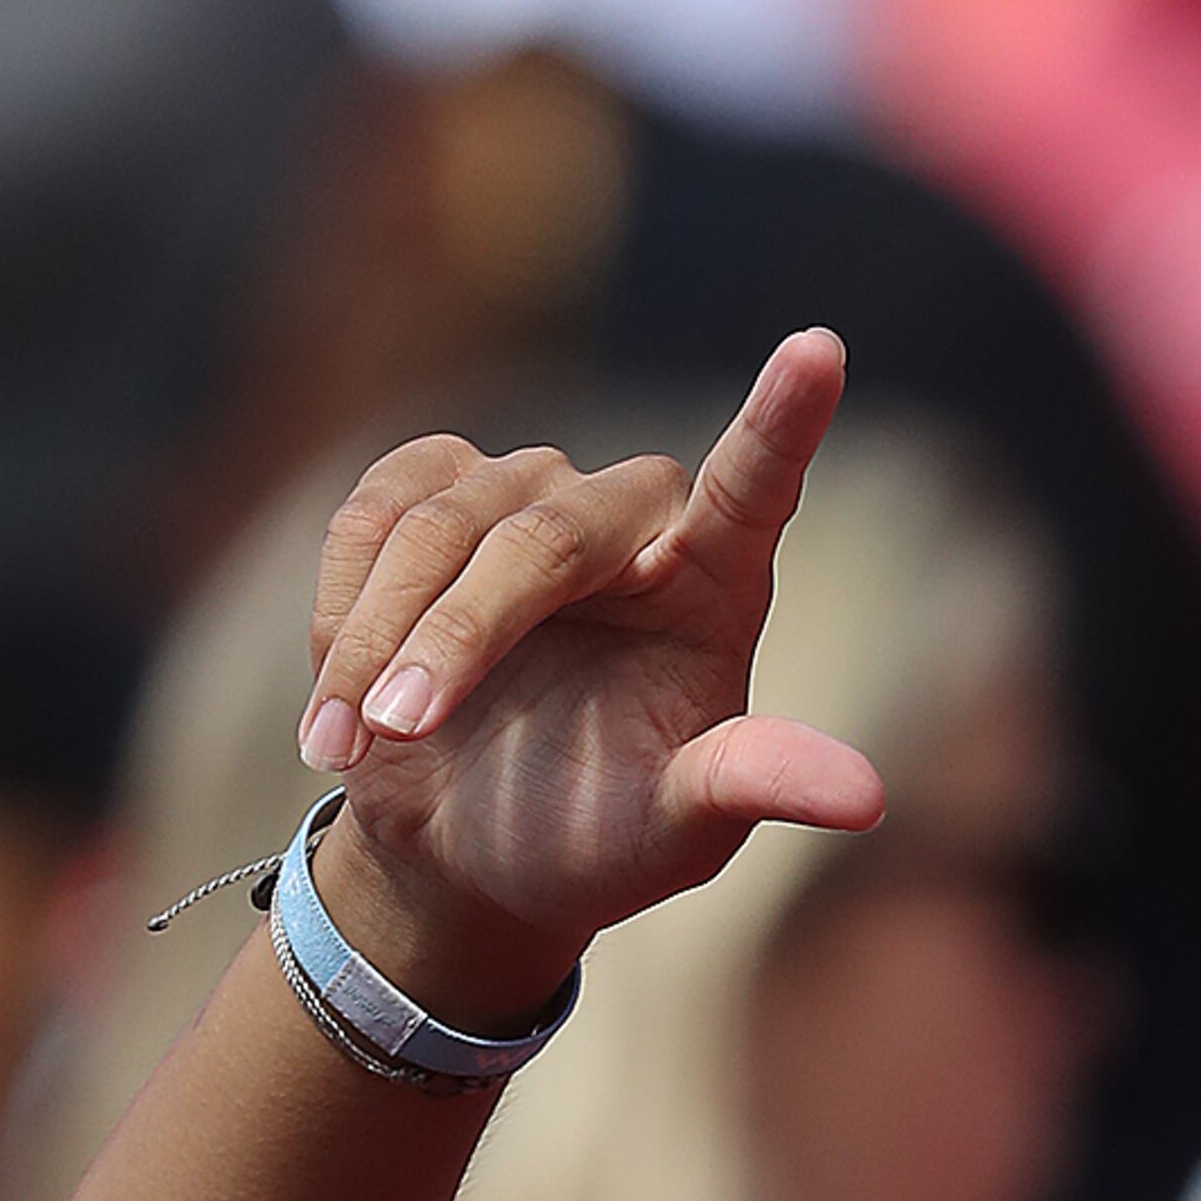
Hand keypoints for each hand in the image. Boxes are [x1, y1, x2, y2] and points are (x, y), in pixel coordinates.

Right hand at [293, 330, 882, 1027]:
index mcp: (718, 586)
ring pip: (438, 525)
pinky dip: (341, 614)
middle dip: (458, 636)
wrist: (464, 850)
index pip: (758, 489)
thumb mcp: (678, 832)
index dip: (784, 421)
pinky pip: (368, 521)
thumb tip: (862, 797)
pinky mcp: (429, 495)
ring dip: (377, 642)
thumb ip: (750, 785)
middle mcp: (632, 523)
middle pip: (546, 533)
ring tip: (348, 747)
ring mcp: (526, 498)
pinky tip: (337, 704)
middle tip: (397, 732)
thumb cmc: (591, 839)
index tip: (820, 350)